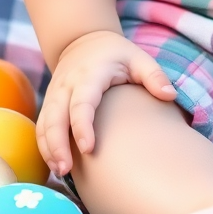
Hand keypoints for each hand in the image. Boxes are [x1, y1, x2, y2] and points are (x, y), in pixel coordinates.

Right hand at [36, 30, 175, 176]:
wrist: (83, 42)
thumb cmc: (115, 54)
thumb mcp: (138, 58)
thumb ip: (154, 75)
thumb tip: (170, 95)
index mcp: (89, 75)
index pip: (81, 103)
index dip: (82, 126)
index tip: (89, 148)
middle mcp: (67, 85)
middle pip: (55, 116)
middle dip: (57, 143)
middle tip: (65, 169)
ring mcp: (54, 95)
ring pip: (45, 123)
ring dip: (48, 148)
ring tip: (59, 171)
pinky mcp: (49, 103)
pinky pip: (41, 126)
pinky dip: (44, 146)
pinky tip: (54, 165)